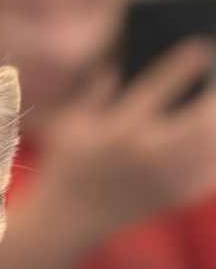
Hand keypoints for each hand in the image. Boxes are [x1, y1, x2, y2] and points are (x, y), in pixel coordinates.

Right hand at [33, 40, 215, 241]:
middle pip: (201, 119)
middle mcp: (147, 153)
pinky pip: (210, 172)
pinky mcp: (175, 196)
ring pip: (211, 146)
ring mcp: (166, 178)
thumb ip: (94, 92)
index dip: (184, 65)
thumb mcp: (70, 124)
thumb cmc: (67, 166)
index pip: (159, 88)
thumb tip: (120, 65)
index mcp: (119, 130)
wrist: (69, 221)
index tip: (203, 47)